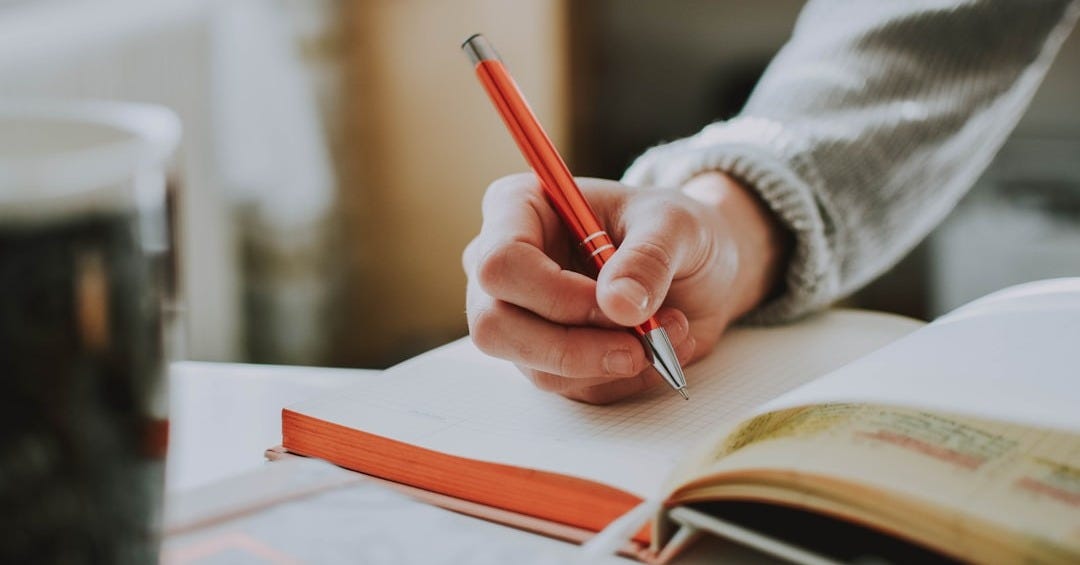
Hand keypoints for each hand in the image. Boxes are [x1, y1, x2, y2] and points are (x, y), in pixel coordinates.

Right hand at [463, 171, 788, 403]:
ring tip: (669, 331)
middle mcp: (504, 266)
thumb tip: (619, 305)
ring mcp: (518, 317)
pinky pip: (571, 388)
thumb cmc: (673, 229)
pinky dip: (622, 377)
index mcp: (518, 209)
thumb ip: (648, 258)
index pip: (500, 263)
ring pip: (535, 366)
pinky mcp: (545, 358)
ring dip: (610, 362)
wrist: (695, 267)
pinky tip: (657, 347)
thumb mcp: (676, 225)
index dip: (553, 293)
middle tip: (638, 344)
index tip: (616, 303)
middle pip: (495, 326)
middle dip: (573, 347)